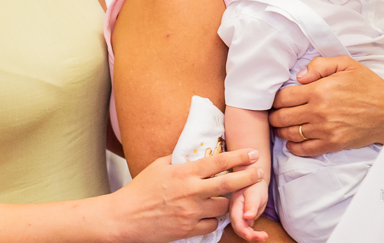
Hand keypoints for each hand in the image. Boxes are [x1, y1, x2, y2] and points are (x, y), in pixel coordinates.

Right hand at [112, 149, 264, 242]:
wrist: (125, 218)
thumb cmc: (140, 189)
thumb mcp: (159, 166)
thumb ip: (179, 160)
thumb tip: (192, 153)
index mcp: (185, 173)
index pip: (218, 161)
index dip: (238, 157)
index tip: (252, 153)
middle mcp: (191, 192)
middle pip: (228, 184)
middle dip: (247, 177)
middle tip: (259, 173)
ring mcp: (191, 212)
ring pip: (223, 207)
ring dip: (227, 201)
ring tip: (227, 197)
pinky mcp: (188, 229)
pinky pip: (211, 225)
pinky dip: (213, 219)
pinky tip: (209, 214)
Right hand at [230, 179, 268, 241]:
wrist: (254, 179)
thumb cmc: (255, 185)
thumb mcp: (255, 193)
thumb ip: (251, 205)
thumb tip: (248, 217)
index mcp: (236, 204)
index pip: (236, 220)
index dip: (242, 230)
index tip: (251, 236)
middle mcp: (235, 211)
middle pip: (238, 227)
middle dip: (249, 235)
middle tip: (263, 237)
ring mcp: (239, 214)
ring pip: (242, 229)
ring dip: (252, 236)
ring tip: (264, 236)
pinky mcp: (243, 217)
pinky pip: (246, 228)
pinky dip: (253, 233)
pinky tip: (261, 234)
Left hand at [269, 57, 383, 156]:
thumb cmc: (368, 86)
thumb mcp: (346, 65)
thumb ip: (320, 65)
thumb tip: (299, 77)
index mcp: (319, 91)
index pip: (283, 98)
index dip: (275, 99)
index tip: (275, 100)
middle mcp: (318, 112)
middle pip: (282, 117)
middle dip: (274, 116)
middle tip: (274, 114)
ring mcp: (325, 130)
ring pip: (290, 134)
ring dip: (281, 131)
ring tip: (281, 127)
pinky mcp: (332, 144)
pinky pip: (305, 149)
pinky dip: (294, 147)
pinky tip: (292, 141)